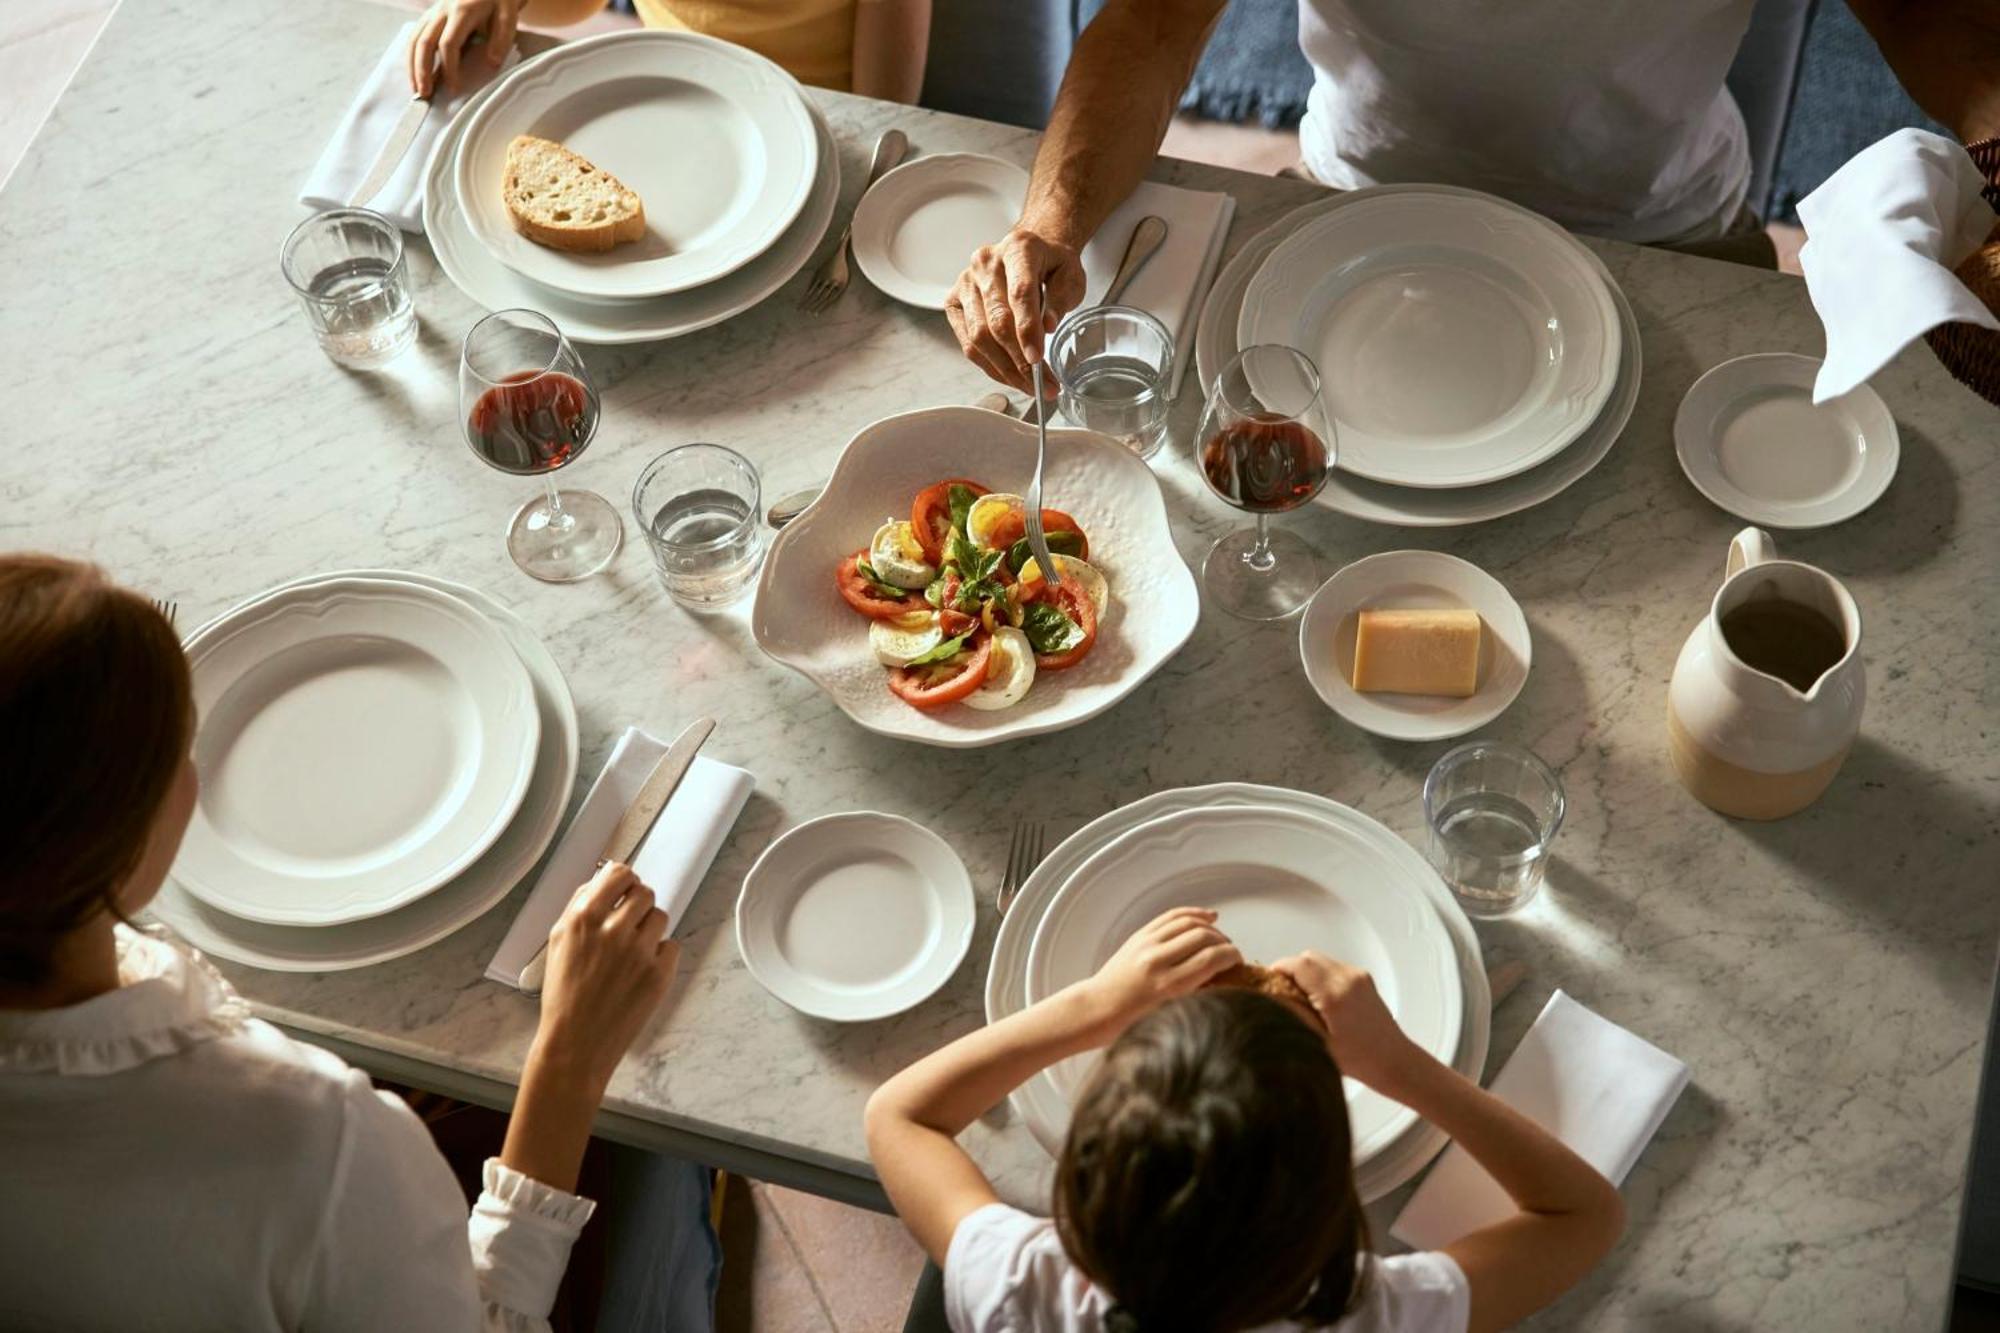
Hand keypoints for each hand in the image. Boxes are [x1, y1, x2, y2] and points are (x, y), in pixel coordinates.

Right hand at [410, 0, 518, 96]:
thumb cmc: (499, 0)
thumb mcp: (508, 16)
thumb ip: (501, 40)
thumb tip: (491, 63)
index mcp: (462, 11)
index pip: (448, 44)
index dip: (448, 68)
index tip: (452, 88)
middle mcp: (442, 10)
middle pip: (424, 42)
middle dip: (421, 70)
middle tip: (424, 95)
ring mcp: (433, 11)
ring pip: (414, 38)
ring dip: (412, 65)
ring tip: (416, 89)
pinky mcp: (430, 15)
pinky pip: (414, 35)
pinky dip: (411, 56)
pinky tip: (414, 72)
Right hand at [533, 862, 678, 1085]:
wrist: (575, 1043)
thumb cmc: (564, 995)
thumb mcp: (558, 941)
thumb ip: (580, 904)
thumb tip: (602, 878)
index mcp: (584, 918)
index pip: (620, 874)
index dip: (624, 881)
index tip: (623, 890)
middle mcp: (613, 930)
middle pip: (645, 892)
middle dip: (637, 905)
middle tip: (627, 925)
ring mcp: (639, 952)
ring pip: (660, 917)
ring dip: (649, 929)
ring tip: (631, 952)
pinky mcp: (659, 974)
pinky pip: (671, 946)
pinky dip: (660, 955)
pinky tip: (640, 971)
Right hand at [945, 224, 1086, 394]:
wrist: (1028, 252)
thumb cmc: (1049, 264)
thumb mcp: (1070, 274)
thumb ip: (1061, 298)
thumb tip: (1047, 327)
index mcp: (1018, 249)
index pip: (1020, 293)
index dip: (1028, 330)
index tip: (1037, 358)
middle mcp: (985, 263)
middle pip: (997, 321)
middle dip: (1019, 360)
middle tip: (1042, 384)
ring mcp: (966, 283)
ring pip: (979, 337)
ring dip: (1005, 369)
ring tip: (1029, 386)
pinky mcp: (954, 303)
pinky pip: (968, 343)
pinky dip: (990, 366)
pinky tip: (1010, 376)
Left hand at [1075, 907, 1240, 1042]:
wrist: (1098, 1009)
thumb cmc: (1132, 1022)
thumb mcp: (1170, 1014)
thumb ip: (1196, 992)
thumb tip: (1223, 976)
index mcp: (1167, 986)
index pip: (1211, 958)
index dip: (1232, 956)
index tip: (1239, 961)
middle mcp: (1157, 960)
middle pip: (1203, 937)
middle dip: (1224, 942)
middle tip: (1230, 952)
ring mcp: (1146, 944)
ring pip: (1188, 922)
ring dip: (1210, 928)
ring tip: (1220, 938)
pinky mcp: (1139, 936)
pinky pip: (1171, 916)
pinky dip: (1192, 914)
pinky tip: (1207, 918)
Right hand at [1270, 952, 1419, 1092]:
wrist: (1393, 1061)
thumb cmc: (1359, 1060)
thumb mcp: (1316, 1043)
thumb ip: (1293, 1016)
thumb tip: (1269, 999)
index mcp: (1335, 994)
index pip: (1299, 964)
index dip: (1278, 969)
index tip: (1268, 982)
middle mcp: (1348, 979)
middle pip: (1308, 957)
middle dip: (1291, 970)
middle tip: (1282, 992)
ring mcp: (1358, 977)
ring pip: (1321, 960)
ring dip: (1306, 973)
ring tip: (1302, 999)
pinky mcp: (1364, 979)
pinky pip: (1333, 967)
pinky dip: (1321, 976)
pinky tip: (1320, 1000)